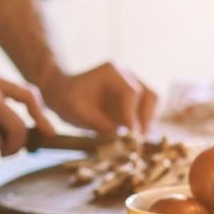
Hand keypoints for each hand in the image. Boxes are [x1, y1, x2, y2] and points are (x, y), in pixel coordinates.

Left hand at [40, 61, 157, 137]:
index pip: (131, 93)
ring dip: (147, 122)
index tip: (130, 135)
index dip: (132, 115)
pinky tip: (132, 137)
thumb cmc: (66, 98)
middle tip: (137, 140)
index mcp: (111, 72)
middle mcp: (126, 75)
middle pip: (149, 95)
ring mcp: (132, 85)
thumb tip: (120, 138)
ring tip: (135, 140)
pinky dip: (143, 124)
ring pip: (152, 103)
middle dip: (145, 119)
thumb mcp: (76, 111)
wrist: (62, 92)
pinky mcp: (134, 99)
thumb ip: (98, 123)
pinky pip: (147, 111)